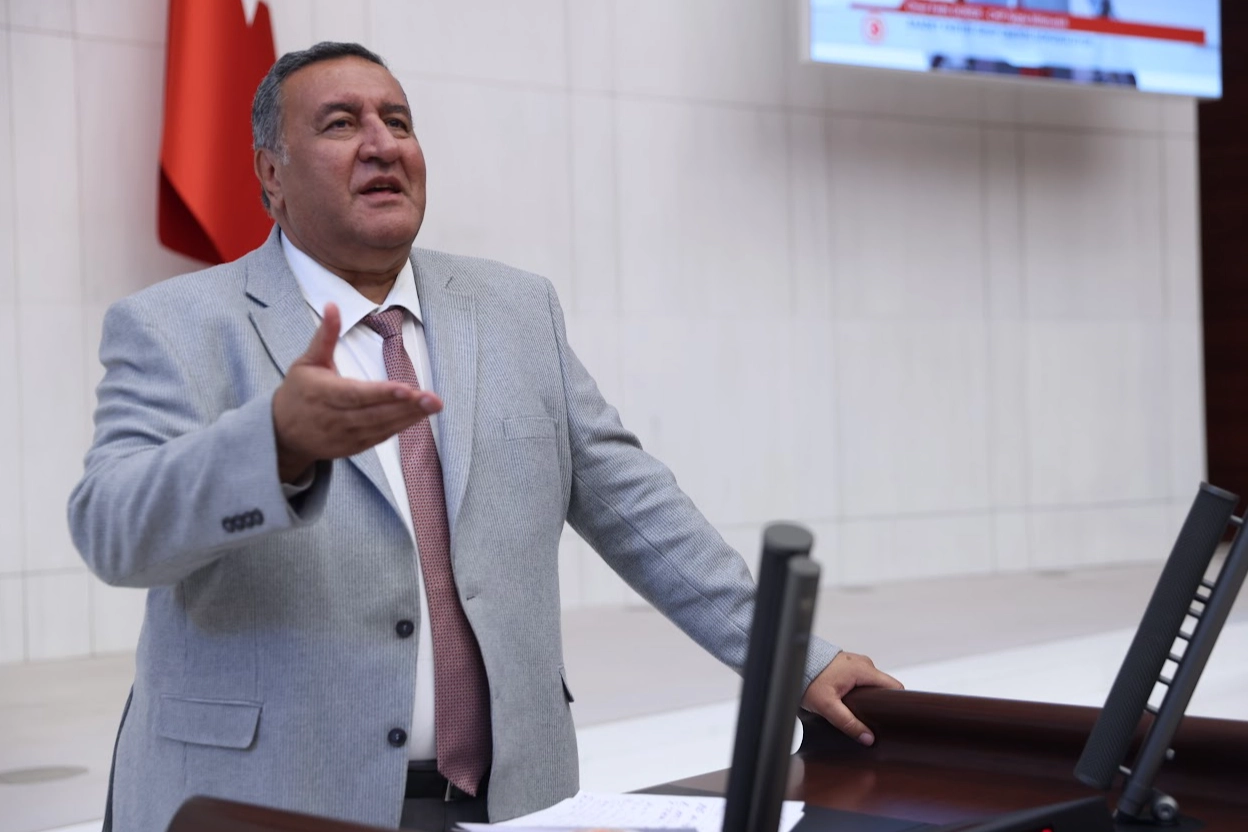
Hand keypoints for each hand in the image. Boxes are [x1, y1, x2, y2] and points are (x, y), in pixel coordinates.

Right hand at [272, 303, 441, 482]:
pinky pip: (380, 438)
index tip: (406, 389)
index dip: (381, 393)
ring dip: (408, 418)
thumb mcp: (307, 360)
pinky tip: (418, 416)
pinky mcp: (352, 448)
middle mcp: (333, 418)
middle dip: (405, 407)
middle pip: (373, 413)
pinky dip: (399, 427)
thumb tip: (333, 305)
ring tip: (432, 406)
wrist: (282, 432)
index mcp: (322, 393)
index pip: (356, 394)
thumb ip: (325, 335)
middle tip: (433, 400)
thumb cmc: (298, 391)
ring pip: (380, 427)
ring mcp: (343, 436)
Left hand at [801, 651, 902, 745]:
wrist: (793, 664)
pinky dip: (860, 691)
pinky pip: (862, 680)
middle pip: (884, 687)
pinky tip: (852, 702)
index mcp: (863, 670)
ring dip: (869, 698)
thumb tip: (868, 738)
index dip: (898, 703)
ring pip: (872, 684)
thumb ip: (848, 723)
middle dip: (881, 704)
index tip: (895, 718)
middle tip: (874, 720)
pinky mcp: (848, 665)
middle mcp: (863, 663)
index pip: (894, 686)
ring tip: (861, 712)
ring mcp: (856, 663)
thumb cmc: (808, 679)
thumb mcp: (828, 706)